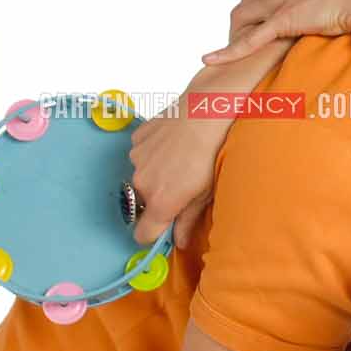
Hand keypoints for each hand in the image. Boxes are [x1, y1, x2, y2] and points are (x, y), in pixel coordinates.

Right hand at [126, 112, 230, 246]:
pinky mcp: (137, 139)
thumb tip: (179, 240)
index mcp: (160, 201)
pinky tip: (176, 144)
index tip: (166, 228)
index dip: (155, 234)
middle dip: (162, 198)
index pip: (143, 235)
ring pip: (144, 176)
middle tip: (186, 184)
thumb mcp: (208, 192)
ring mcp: (137, 159)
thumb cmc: (214, 151)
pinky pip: (143, 154)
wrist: (208, 110)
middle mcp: (142, 183)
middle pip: (146, 202)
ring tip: (184, 159)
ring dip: (158, 174)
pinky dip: (155, 153)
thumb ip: (188, 219)